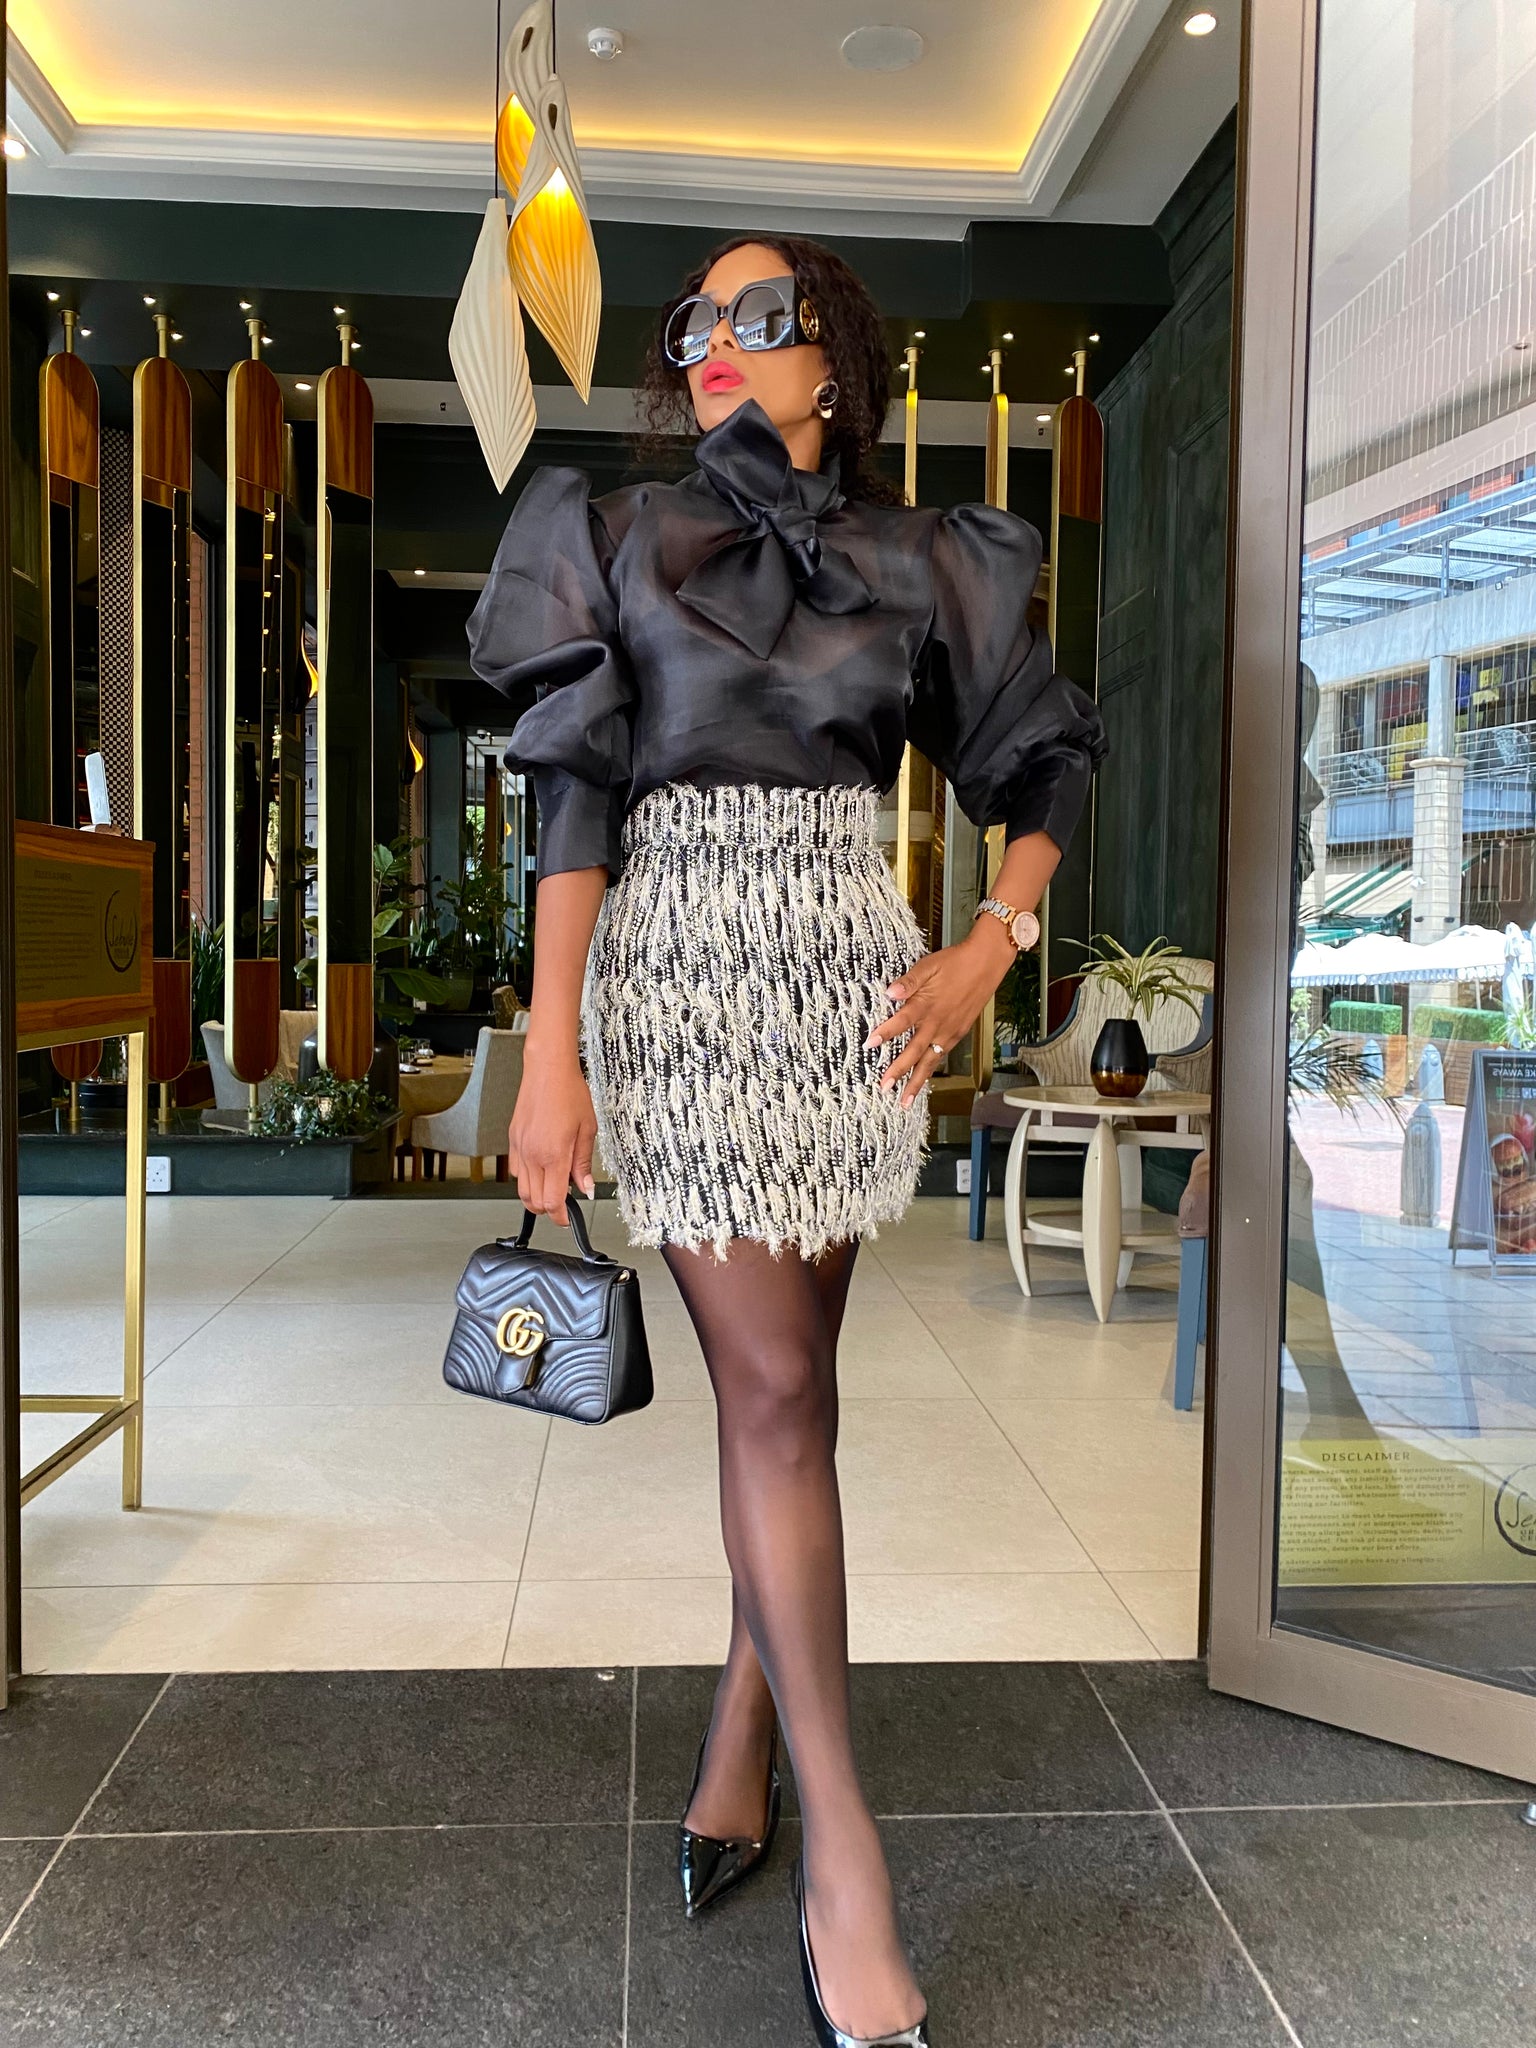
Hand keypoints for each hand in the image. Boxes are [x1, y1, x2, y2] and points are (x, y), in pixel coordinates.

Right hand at [507, 1040, 597, 1226]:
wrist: (547, 1070)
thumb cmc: (569, 1093)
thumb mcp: (587, 1130)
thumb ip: (583, 1164)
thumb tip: (585, 1188)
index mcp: (554, 1155)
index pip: (552, 1201)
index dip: (560, 1217)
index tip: (566, 1219)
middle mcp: (532, 1155)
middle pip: (533, 1201)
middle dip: (548, 1209)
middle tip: (563, 1204)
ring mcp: (519, 1148)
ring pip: (521, 1189)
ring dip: (536, 1195)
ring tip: (553, 1186)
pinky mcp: (513, 1140)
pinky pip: (516, 1171)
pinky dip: (526, 1178)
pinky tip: (540, 1169)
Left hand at [867, 920, 1018, 1106]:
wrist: (986, 963)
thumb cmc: (956, 962)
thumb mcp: (928, 966)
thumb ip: (908, 981)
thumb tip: (889, 992)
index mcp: (927, 1005)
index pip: (901, 1022)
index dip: (885, 1033)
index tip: (869, 1044)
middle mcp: (938, 1023)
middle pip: (914, 1051)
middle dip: (898, 1071)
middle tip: (884, 1087)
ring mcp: (950, 1031)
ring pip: (930, 1061)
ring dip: (917, 1081)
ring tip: (905, 1099)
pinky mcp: (959, 1033)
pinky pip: (942, 1056)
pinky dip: (932, 1069)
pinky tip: (924, 1078)